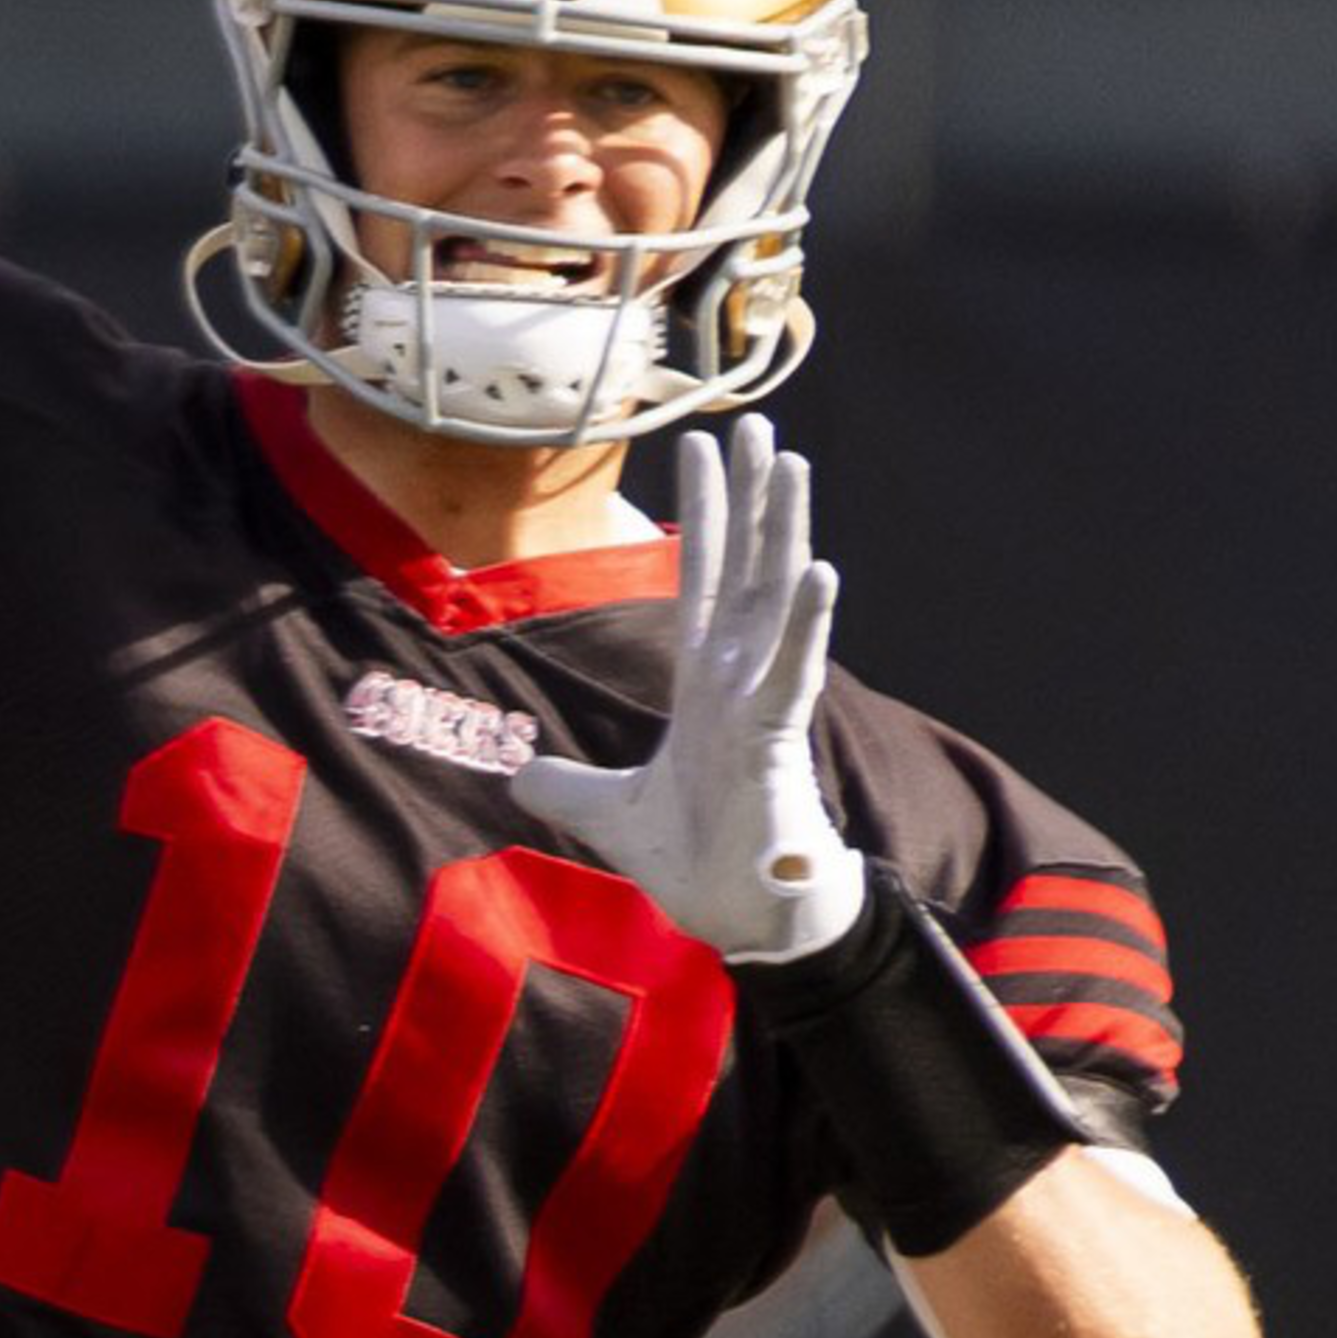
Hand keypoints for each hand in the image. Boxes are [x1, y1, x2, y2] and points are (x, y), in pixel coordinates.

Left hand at [513, 419, 862, 963]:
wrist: (739, 915)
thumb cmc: (698, 862)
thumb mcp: (610, 814)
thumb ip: (567, 788)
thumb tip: (517, 778)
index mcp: (703, 685)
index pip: (701, 578)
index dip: (702, 513)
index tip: (705, 447)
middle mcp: (737, 678)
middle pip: (744, 567)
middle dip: (751, 496)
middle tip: (760, 422)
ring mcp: (760, 702)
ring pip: (773, 598)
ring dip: (783, 531)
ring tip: (792, 463)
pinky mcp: (775, 740)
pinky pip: (793, 670)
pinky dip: (805, 620)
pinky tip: (820, 568)